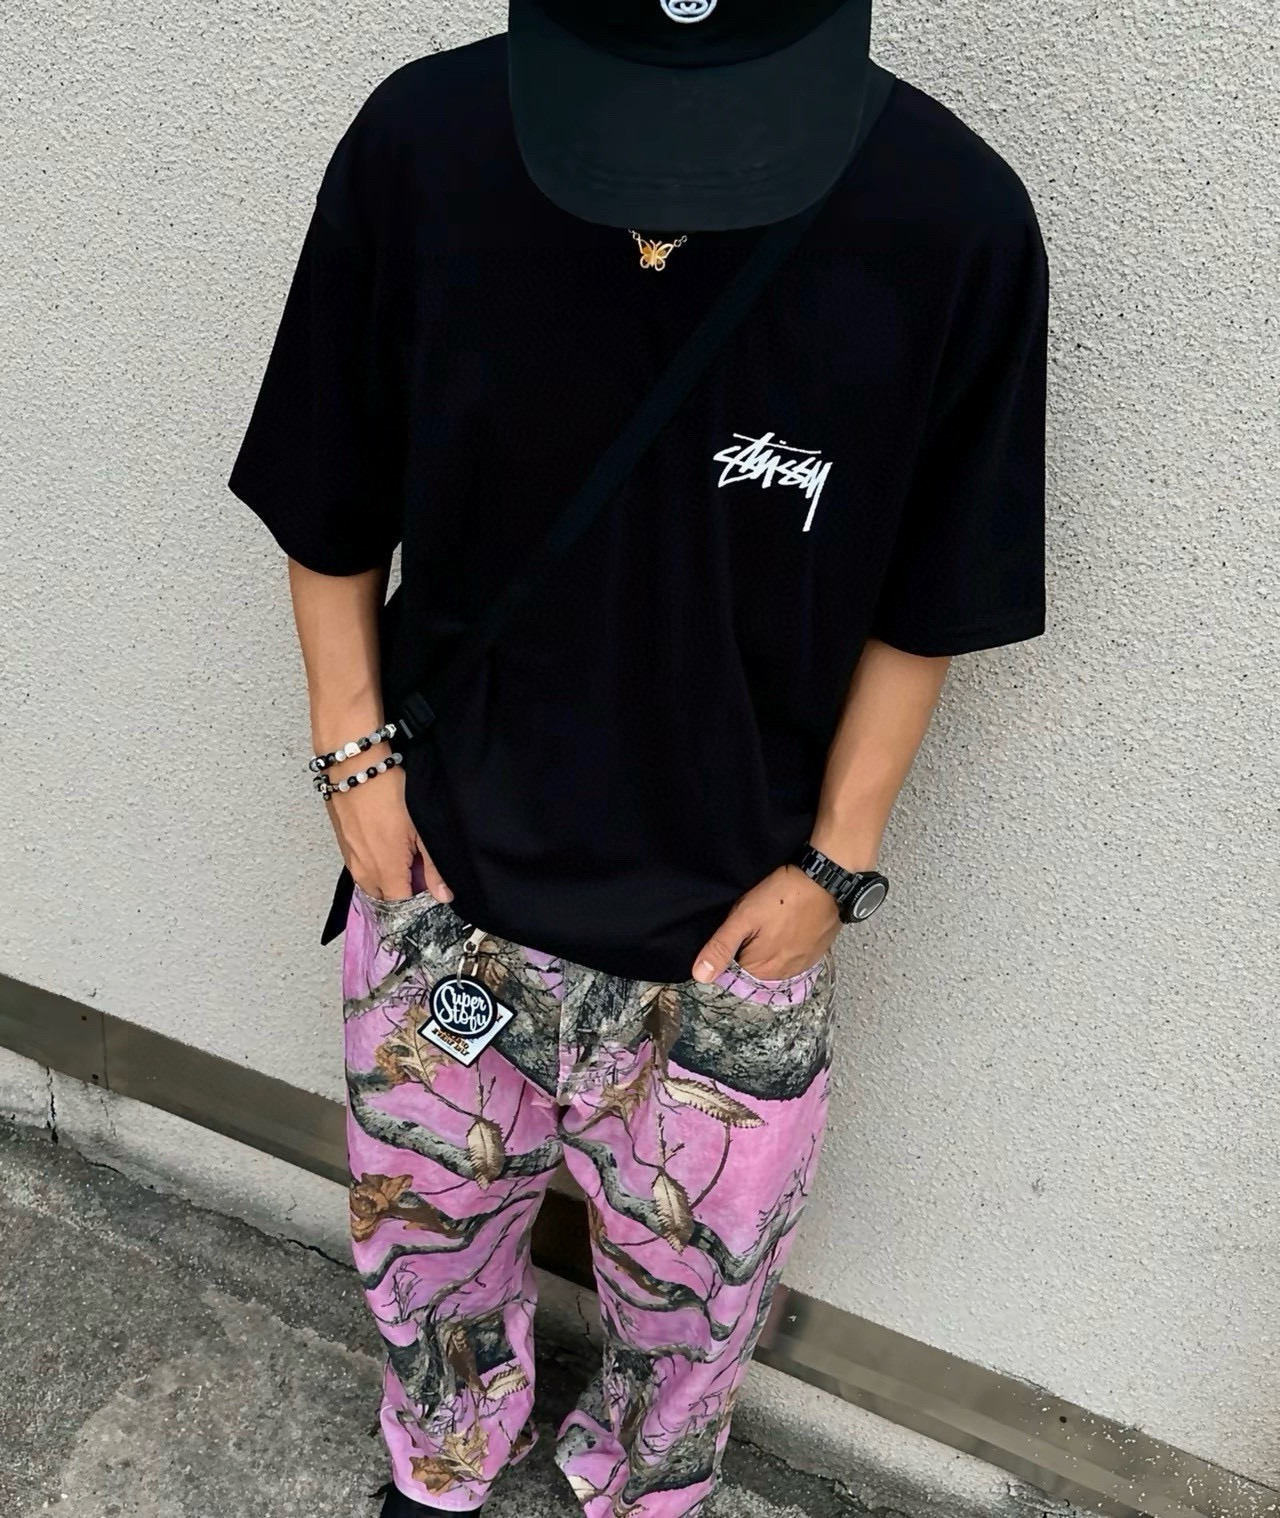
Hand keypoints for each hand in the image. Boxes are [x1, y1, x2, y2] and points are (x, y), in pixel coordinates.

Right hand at [323, 747, 450, 903]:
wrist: (354, 766)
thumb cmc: (389, 792)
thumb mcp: (421, 828)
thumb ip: (433, 867)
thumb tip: (443, 896)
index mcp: (385, 870)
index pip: (400, 907)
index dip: (417, 903)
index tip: (429, 890)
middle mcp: (364, 870)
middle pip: (385, 898)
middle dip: (402, 892)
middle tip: (419, 870)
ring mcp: (350, 859)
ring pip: (371, 884)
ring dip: (388, 879)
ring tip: (404, 854)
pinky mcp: (343, 847)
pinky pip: (361, 868)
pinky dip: (375, 865)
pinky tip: (387, 844)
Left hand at [691, 864, 839, 982]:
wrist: (827, 879)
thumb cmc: (784, 895)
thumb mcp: (744, 917)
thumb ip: (721, 947)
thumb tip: (700, 976)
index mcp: (762, 971)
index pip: (732, 973)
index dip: (728, 950)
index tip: (737, 929)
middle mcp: (783, 976)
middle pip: (753, 968)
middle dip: (748, 948)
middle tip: (755, 920)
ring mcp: (802, 965)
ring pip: (773, 962)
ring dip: (768, 946)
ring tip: (772, 920)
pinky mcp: (816, 953)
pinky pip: (792, 955)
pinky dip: (786, 943)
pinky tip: (786, 924)